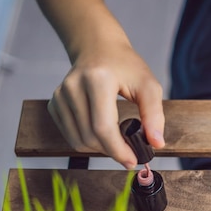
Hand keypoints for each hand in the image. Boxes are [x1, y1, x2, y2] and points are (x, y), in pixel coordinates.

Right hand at [47, 41, 164, 167]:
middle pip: (90, 137)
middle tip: (129, 152)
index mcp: (97, 80)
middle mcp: (73, 87)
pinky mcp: (54, 103)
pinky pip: (70, 135)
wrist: (99, 48)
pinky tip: (101, 133)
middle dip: (112, 151)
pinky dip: (87, 142)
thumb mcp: (149, 86)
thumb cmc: (126, 67)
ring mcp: (60, 95)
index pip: (103, 127)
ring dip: (100, 149)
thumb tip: (156, 144)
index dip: (117, 150)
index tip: (132, 161)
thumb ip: (154, 115)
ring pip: (78, 141)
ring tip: (117, 141)